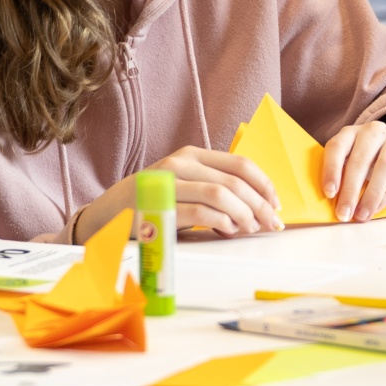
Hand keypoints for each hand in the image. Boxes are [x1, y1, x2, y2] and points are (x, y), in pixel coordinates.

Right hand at [78, 146, 283, 241]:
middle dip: (261, 205)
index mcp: (192, 155)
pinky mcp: (159, 205)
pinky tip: (227, 230)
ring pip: (221, 194)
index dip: (265, 185)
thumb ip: (214, 191)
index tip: (278, 205)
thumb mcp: (184, 187)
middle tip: (273, 224)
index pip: (240, 164)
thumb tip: (257, 210)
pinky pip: (200, 213)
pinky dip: (221, 222)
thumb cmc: (152, 202)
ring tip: (250, 229)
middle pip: (235, 181)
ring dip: (244, 214)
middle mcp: (181, 163)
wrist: (107, 215)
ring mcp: (168, 183)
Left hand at [321, 122, 385, 221]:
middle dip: (350, 190)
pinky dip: (385, 196)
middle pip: (360, 160)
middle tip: (344, 213)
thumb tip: (333, 204)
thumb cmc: (370, 161)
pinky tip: (376, 209)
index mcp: (350, 133)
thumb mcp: (353, 161)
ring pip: (383, 167)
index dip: (331, 170)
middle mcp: (372, 132)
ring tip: (361, 216)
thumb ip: (342, 176)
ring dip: (370, 195)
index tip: (329, 193)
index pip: (337, 147)